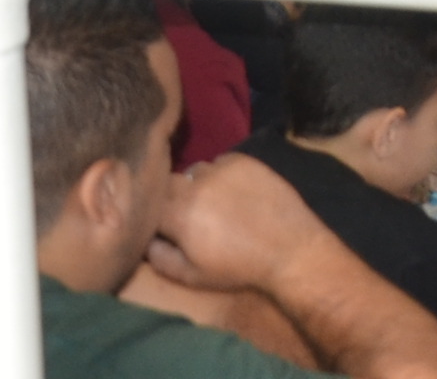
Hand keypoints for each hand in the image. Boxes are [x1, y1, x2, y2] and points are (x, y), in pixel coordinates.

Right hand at [146, 153, 332, 296]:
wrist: (290, 249)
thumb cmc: (238, 267)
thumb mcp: (191, 276)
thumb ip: (159, 257)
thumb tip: (146, 240)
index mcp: (179, 214)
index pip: (148, 203)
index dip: (152, 214)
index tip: (160, 224)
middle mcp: (196, 185)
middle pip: (168, 182)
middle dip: (171, 197)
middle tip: (185, 214)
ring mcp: (222, 169)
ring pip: (194, 171)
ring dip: (196, 185)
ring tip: (211, 203)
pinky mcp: (245, 161)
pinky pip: (220, 161)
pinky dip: (219, 174)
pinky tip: (231, 191)